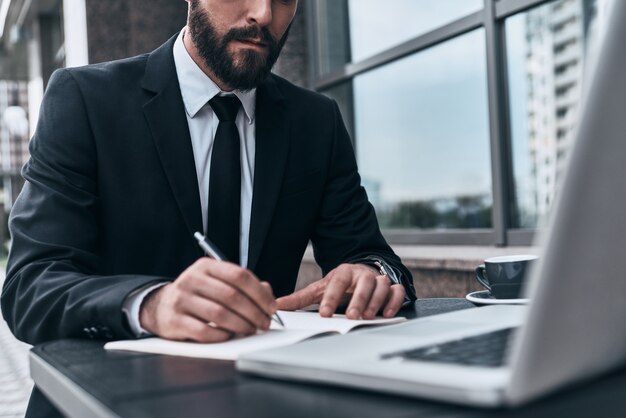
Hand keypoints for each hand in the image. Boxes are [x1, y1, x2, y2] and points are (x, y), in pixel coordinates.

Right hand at [139, 258, 276, 341]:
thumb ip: (243, 286)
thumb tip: (268, 294)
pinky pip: (204, 331)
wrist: (160, 307)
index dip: (260, 293)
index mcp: (206, 266)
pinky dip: (222, 335)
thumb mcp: (217, 283)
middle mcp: (192, 279)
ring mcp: (181, 299)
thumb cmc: (197, 296)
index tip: (272, 307)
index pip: (239, 275)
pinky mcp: (174, 320)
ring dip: (241, 325)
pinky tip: (230, 336)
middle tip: (265, 323)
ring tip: (251, 330)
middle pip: (231, 296)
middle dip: (254, 312)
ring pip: (219, 314)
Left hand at [276, 263, 405, 318]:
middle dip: (358, 299)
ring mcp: (378, 279)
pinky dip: (394, 301)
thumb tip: (277, 305)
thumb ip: (300, 298)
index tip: (324, 313)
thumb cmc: (340, 284)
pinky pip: (397, 291)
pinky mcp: (392, 287)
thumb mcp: (320, 288)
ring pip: (381, 286)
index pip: (338, 282)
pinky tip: (387, 313)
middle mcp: (362, 274)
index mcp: (344, 272)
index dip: (331, 297)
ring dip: (376, 301)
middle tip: (351, 316)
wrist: (361, 272)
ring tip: (368, 316)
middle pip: (364, 282)